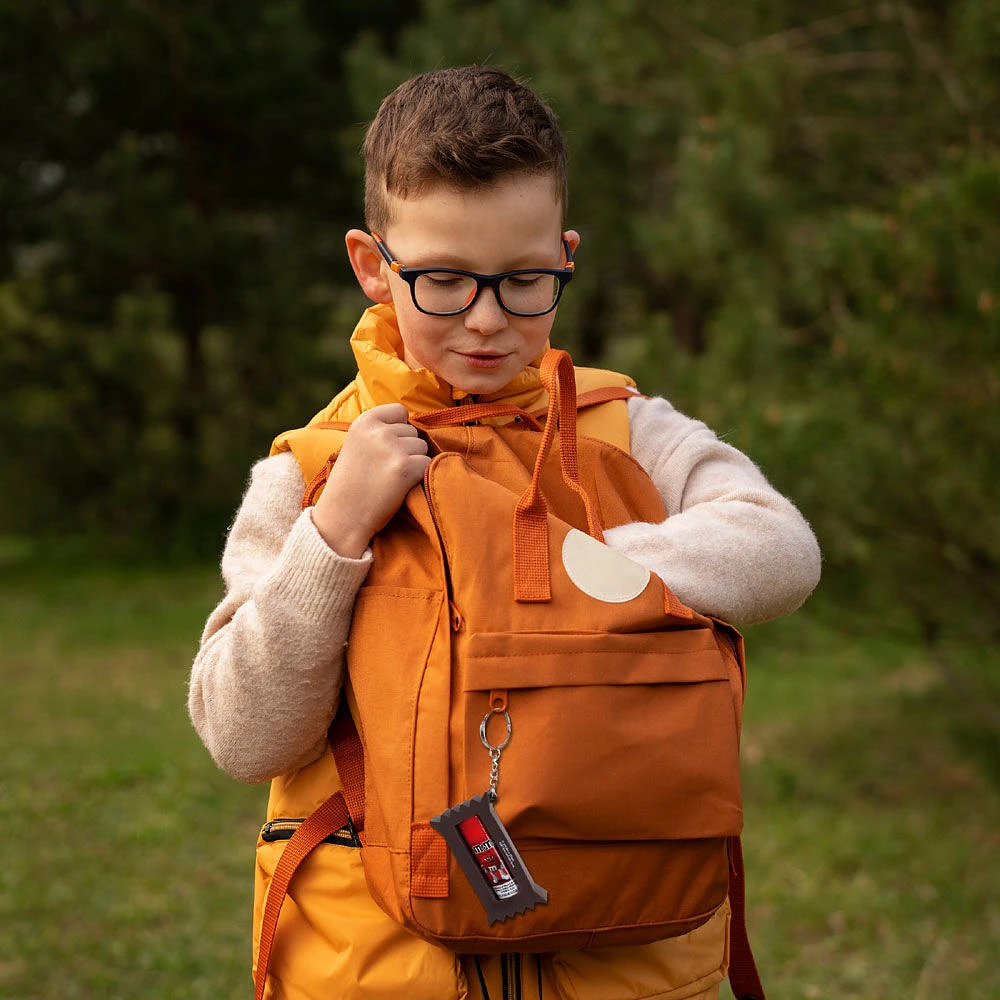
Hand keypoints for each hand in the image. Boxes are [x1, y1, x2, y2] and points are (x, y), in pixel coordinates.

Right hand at [311, 404, 430, 557]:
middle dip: (406, 449)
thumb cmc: (351, 485)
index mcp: (364, 421)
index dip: (399, 429)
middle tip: (385, 470)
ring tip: (391, 479)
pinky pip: (427, 464)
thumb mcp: (356, 445)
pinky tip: (401, 487)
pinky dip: (420, 477)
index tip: (386, 448)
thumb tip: (412, 423)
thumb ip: (379, 431)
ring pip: (422, 448)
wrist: (342, 518)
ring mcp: (392, 448)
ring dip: (414, 463)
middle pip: (413, 431)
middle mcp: (378, 430)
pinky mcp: (405, 467)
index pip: (399, 411)